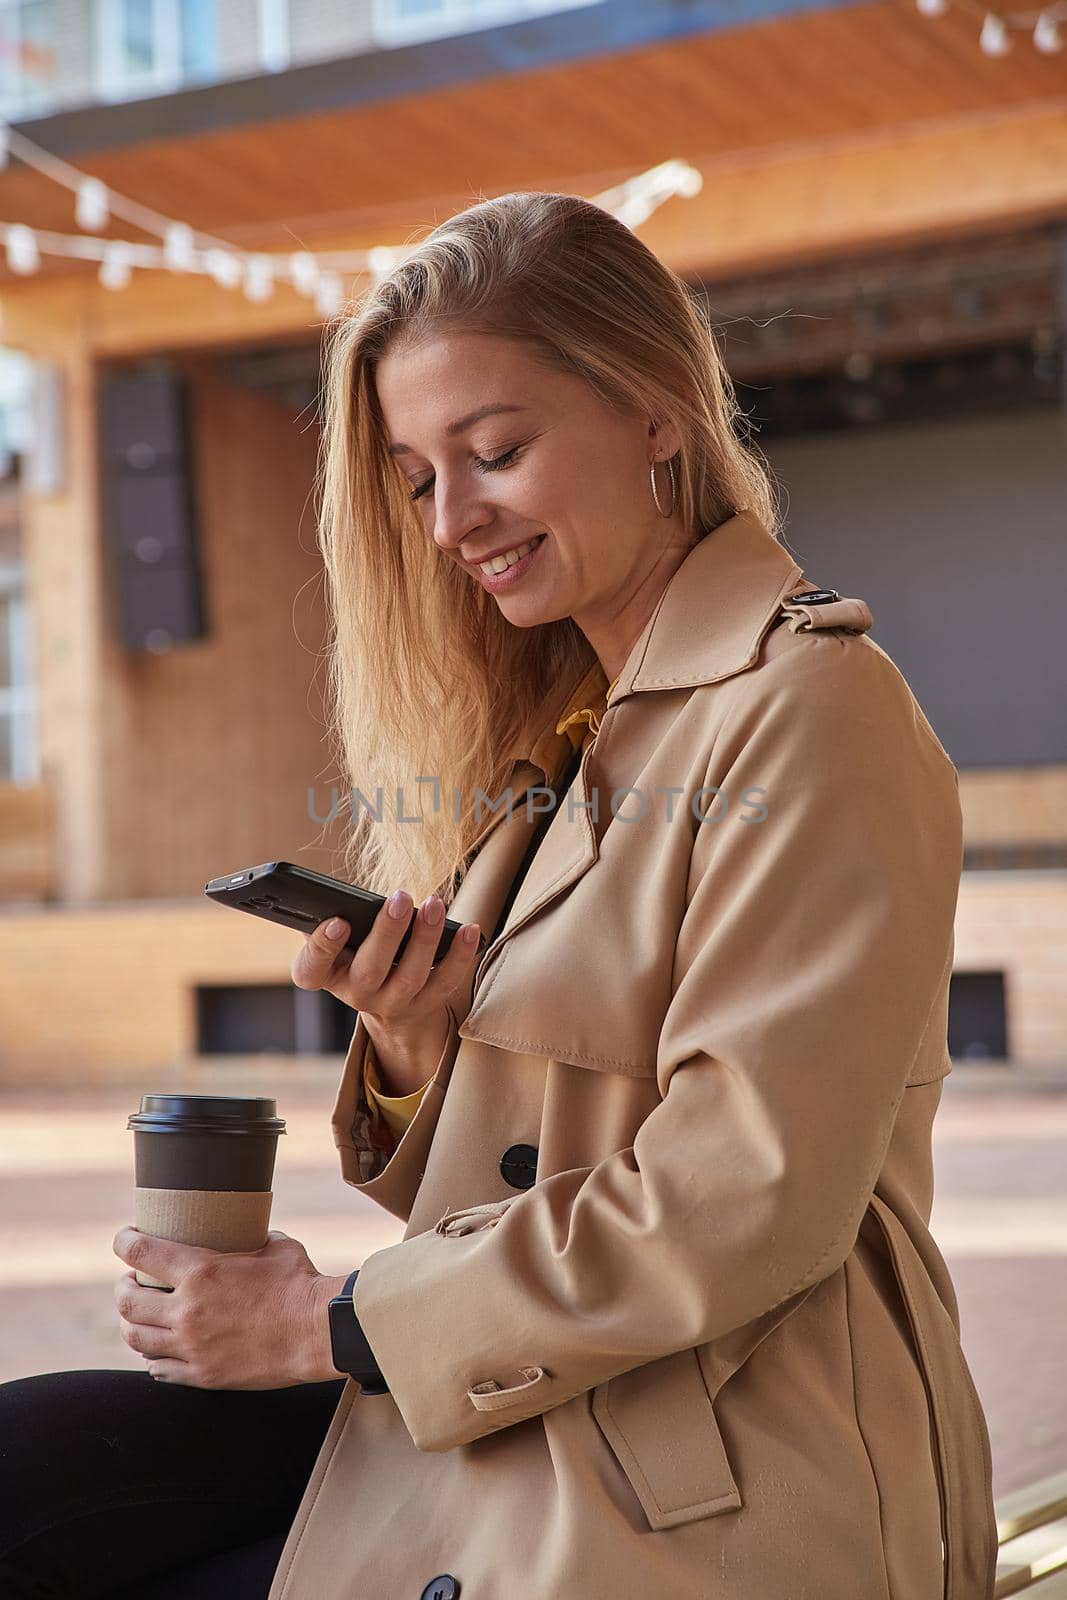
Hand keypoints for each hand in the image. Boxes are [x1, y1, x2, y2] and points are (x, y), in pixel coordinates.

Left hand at [112, 1226, 341, 1388]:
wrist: (318, 1332)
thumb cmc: (300, 1283)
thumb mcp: (272, 1246)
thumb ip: (246, 1242)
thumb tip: (242, 1233)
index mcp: (201, 1272)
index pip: (141, 1253)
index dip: (124, 1242)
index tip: (124, 1238)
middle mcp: (187, 1311)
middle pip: (128, 1302)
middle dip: (122, 1288)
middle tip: (129, 1281)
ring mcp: (192, 1347)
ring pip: (137, 1339)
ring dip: (130, 1323)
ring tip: (138, 1316)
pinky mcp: (203, 1375)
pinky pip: (160, 1369)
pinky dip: (153, 1357)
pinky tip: (158, 1350)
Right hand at [291, 890, 482, 1087]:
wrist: (385, 997)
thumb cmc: (356, 950)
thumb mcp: (338, 939)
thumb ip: (336, 917)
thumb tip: (349, 894)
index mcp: (326, 974)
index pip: (311, 969)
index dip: (322, 947)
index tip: (338, 922)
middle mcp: (356, 994)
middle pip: (369, 970)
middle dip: (387, 933)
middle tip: (400, 898)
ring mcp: (392, 1004)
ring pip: (410, 977)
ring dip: (425, 939)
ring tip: (434, 905)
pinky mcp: (424, 1005)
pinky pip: (445, 983)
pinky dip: (459, 956)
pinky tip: (468, 930)